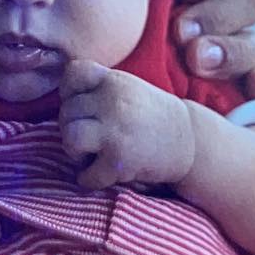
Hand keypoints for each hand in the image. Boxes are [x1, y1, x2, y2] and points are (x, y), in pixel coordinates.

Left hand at [58, 61, 196, 190]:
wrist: (192, 141)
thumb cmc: (152, 116)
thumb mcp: (127, 88)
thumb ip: (98, 88)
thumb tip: (62, 104)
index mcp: (114, 81)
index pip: (72, 74)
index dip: (69, 92)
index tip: (82, 106)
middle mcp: (113, 101)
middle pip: (66, 112)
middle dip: (72, 129)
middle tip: (91, 139)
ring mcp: (117, 130)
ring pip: (69, 138)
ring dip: (75, 152)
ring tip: (90, 155)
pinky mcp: (120, 160)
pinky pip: (86, 175)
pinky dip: (89, 179)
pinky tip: (101, 174)